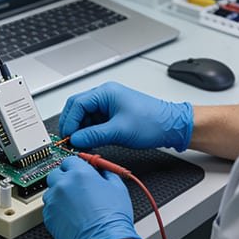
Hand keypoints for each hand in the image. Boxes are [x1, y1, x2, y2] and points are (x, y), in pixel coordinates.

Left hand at [42, 156, 142, 238]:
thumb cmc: (112, 219)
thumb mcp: (118, 188)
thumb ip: (106, 173)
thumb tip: (102, 170)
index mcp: (80, 173)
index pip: (70, 160)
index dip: (76, 165)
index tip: (79, 170)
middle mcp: (63, 185)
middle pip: (56, 173)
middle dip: (65, 177)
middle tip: (77, 187)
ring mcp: (53, 201)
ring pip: (51, 191)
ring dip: (60, 194)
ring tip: (74, 204)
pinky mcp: (48, 218)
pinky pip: (49, 207)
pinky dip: (57, 209)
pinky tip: (71, 215)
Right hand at [59, 82, 193, 150]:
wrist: (171, 126)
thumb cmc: (152, 122)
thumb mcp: (119, 131)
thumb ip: (94, 135)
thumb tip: (75, 139)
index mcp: (106, 93)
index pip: (77, 104)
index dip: (69, 122)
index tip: (67, 138)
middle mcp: (106, 96)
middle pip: (77, 108)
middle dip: (72, 125)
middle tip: (69, 141)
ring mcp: (109, 105)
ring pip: (85, 116)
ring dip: (81, 130)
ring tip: (81, 145)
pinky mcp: (113, 115)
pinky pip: (95, 122)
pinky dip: (90, 132)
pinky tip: (90, 142)